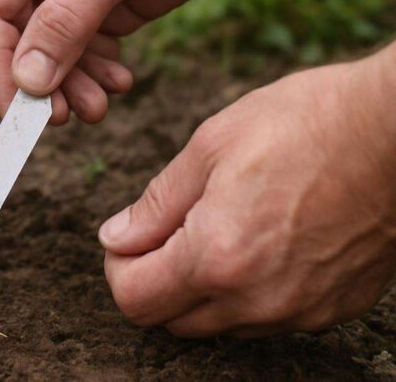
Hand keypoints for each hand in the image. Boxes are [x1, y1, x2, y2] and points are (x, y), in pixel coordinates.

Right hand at [0, 0, 253, 120]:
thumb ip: (66, 23)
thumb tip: (27, 83)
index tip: (18, 111)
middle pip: (20, 41)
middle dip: (42, 82)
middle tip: (65, 117)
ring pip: (55, 56)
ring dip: (73, 86)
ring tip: (100, 107)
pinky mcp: (106, 8)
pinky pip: (88, 55)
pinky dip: (99, 76)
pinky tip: (121, 82)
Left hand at [101, 49, 395, 336]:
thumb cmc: (304, 124)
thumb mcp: (210, 145)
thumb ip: (156, 203)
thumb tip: (116, 238)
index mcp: (215, 257)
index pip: (135, 300)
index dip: (119, 267)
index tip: (130, 236)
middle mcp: (256, 299)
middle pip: (172, 321)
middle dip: (155, 279)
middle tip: (170, 228)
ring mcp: (299, 311)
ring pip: (219, 324)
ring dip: (201, 288)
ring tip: (222, 225)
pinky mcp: (332, 309)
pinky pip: (268, 317)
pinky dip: (249, 290)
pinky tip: (264, 238)